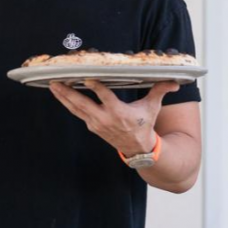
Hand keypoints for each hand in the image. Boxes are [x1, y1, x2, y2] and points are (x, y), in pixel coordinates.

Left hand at [49, 79, 179, 156]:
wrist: (139, 149)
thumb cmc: (145, 124)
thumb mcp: (153, 107)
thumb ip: (161, 90)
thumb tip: (175, 81)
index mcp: (119, 112)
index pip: (105, 97)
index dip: (95, 87)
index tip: (86, 78)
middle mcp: (105, 118)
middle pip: (82, 104)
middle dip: (68, 93)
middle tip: (55, 81)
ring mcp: (96, 123)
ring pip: (76, 109)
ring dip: (63, 97)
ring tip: (52, 86)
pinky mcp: (92, 126)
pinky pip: (77, 113)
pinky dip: (68, 104)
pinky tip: (61, 95)